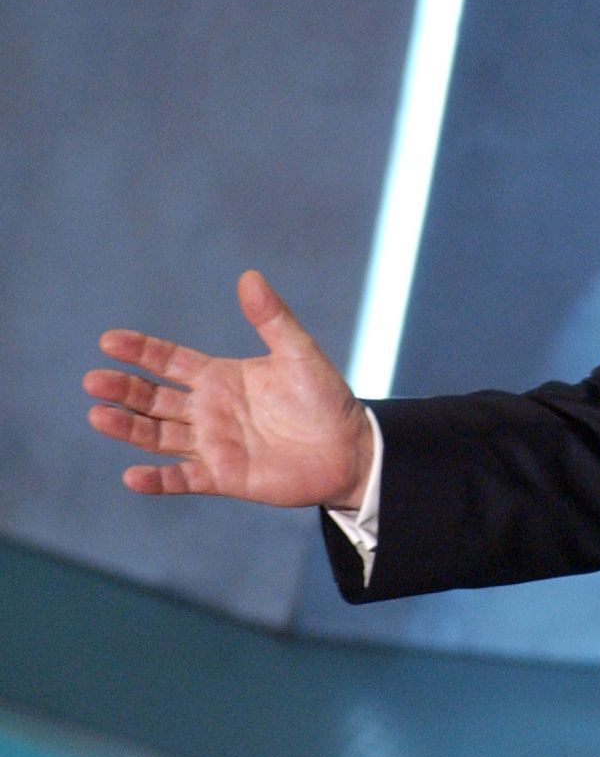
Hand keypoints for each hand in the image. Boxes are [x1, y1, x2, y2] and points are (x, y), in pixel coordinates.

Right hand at [84, 270, 373, 508]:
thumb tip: (249, 276)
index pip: (169, 361)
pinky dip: (158, 480)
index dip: (140, 351)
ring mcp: (212, 444)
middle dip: (124, 389)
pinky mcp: (223, 476)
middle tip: (94, 380)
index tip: (108, 340)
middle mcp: (208, 410)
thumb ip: (272, 318)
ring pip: (158, 435)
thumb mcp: (298, 353)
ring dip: (128, 428)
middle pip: (154, 398)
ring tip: (98, 415)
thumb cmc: (325, 399)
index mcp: (220, 377)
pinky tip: (132, 475)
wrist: (350, 449)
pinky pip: (182, 479)